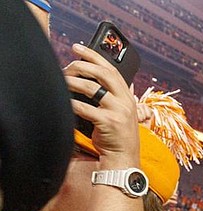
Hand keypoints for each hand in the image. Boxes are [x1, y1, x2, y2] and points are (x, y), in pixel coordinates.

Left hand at [63, 44, 139, 165]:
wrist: (124, 158)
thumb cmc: (116, 136)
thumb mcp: (119, 113)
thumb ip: (111, 97)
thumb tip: (88, 80)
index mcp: (127, 96)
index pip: (112, 69)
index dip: (94, 55)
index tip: (78, 47)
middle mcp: (125, 101)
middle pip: (103, 73)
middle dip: (82, 65)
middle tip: (67, 66)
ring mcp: (119, 111)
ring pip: (92, 88)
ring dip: (73, 82)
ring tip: (62, 81)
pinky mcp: (109, 122)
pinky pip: (85, 108)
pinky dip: (73, 104)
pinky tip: (65, 102)